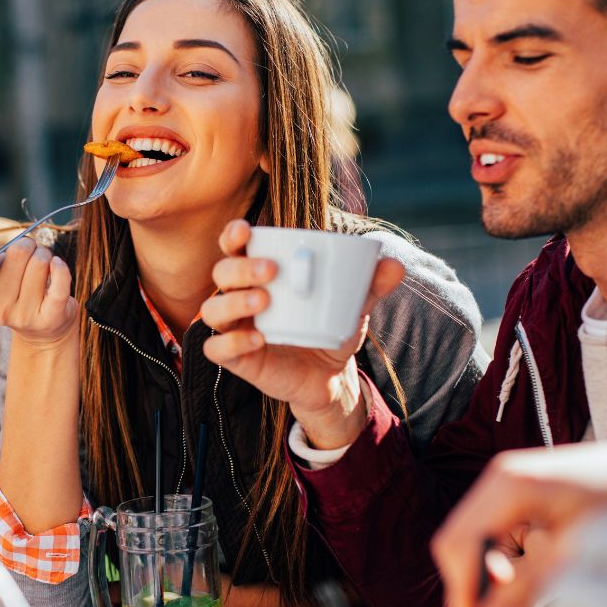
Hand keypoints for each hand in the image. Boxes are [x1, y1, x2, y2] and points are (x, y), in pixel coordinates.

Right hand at [0, 238, 78, 347]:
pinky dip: (60, 267)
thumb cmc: (14, 292)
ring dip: (44, 254)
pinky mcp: (52, 315)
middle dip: (26, 245)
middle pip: (18, 254)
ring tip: (42, 265)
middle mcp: (0, 311)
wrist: (43, 328)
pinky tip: (56, 265)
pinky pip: (60, 281)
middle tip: (27, 254)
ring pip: (40, 261)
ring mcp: (26, 315)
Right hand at [201, 219, 404, 449]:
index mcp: (260, 274)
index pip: (235, 247)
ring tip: (263, 302)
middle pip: (221, 273)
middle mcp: (240, 296)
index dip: (233, 235)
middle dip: (240, 268)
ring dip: (233, 301)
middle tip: (271, 271)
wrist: (330, 376)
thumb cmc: (330, 327)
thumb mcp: (353, 305)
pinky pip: (217, 349)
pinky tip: (258, 339)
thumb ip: (370, 285)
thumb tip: (394, 265)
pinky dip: (233, 342)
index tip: (246, 230)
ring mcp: (235, 328)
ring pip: (212, 309)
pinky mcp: (236, 359)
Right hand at [432, 439, 606, 606]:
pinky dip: (510, 566)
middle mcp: (498, 480)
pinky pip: (496, 539)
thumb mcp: (580, 550)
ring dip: (496, 579)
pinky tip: (539, 575)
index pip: (460, 542)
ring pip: (476, 544)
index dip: (460, 590)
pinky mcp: (517, 499)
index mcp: (509, 484)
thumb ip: (531, 585)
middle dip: (475, 587)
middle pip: (459, 543)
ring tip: (532, 599)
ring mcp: (505, 487)